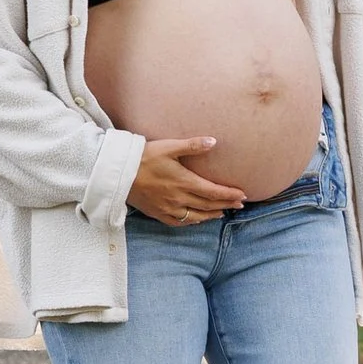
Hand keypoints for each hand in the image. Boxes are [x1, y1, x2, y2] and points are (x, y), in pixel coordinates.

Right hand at [128, 134, 246, 225]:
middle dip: (226, 205)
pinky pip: (180, 222)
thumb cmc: (144, 157)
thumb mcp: (169, 147)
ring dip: (212, 215)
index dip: (230, 194)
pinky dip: (193, 221)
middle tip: (239, 205)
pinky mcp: (158, 214)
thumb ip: (193, 145)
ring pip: (197, 216)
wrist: (119, 174)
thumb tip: (214, 141)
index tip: (242, 195)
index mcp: (184, 182)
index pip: (214, 192)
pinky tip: (198, 219)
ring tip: (222, 212)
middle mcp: (179, 198)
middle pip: (209, 205)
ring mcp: (169, 208)